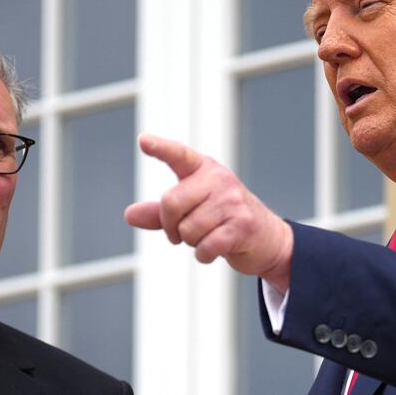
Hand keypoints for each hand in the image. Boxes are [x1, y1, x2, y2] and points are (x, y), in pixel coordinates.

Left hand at [125, 134, 293, 291]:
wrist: (267, 238)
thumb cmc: (223, 219)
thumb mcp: (191, 210)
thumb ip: (160, 212)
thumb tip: (129, 215)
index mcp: (204, 169)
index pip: (178, 155)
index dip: (160, 147)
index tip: (143, 140)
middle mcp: (219, 179)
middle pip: (171, 203)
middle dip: (170, 226)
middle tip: (180, 233)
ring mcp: (232, 201)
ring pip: (187, 230)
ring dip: (191, 242)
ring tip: (208, 236)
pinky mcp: (242, 225)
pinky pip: (204, 247)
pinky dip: (204, 255)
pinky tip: (216, 249)